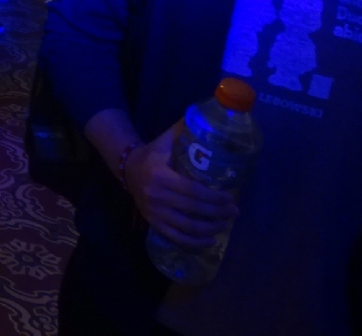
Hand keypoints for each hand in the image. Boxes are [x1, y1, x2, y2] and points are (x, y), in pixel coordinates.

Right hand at [125, 123, 237, 248]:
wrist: (127, 169)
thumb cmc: (153, 154)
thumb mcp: (166, 140)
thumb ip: (184, 131)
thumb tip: (207, 118)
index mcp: (161, 176)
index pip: (193, 191)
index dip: (214, 197)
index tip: (231, 198)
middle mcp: (156, 196)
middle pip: (193, 210)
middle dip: (218, 213)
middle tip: (234, 212)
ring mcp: (154, 212)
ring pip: (187, 226)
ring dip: (210, 229)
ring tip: (225, 224)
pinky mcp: (153, 222)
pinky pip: (176, 237)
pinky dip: (194, 243)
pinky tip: (211, 242)